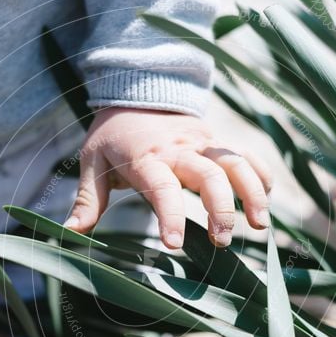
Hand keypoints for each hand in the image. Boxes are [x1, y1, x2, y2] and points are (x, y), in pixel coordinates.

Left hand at [64, 108, 271, 248]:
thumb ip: (87, 200)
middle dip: (221, 209)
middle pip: (210, 175)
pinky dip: (261, 175)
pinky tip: (265, 201)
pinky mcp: (218, 140)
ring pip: (237, 162)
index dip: (170, 216)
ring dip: (252, 192)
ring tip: (259, 226)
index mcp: (146, 158)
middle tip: (223, 242)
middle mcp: (179, 149)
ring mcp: (203, 142)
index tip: (174, 245)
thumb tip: (70, 233)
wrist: (136, 91)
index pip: (162, 188)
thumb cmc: (112, 138)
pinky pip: (247, 154)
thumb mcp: (92, 163)